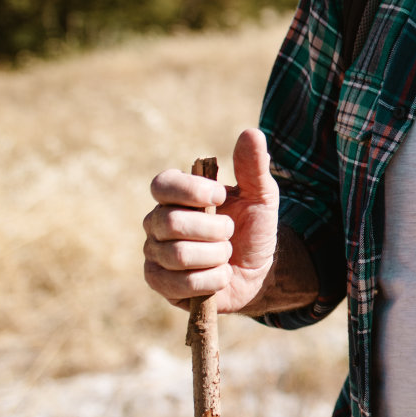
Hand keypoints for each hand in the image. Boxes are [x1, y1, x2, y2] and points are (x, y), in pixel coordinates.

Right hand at [143, 129, 280, 312]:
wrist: (258, 271)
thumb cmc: (253, 228)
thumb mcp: (261, 196)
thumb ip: (253, 166)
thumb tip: (251, 133)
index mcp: (176, 195)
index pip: (162, 184)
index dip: (192, 191)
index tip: (221, 196)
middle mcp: (156, 221)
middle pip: (170, 223)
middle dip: (215, 231)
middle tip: (230, 233)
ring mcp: (154, 253)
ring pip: (178, 255)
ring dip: (216, 257)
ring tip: (226, 255)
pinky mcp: (158, 282)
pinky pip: (178, 283)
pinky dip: (211, 280)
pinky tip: (220, 276)